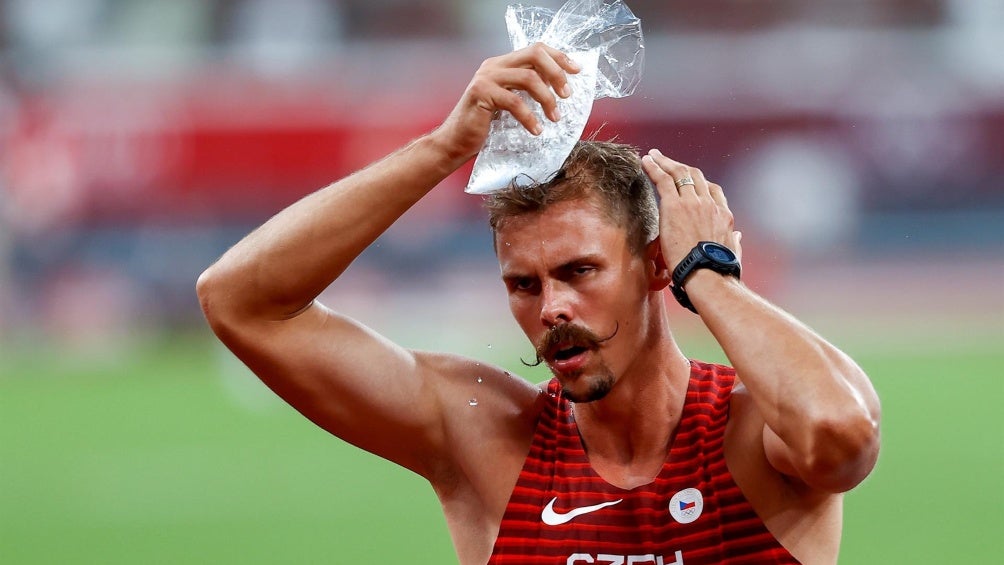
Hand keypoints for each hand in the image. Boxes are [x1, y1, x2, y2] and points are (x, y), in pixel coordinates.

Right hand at [432, 43, 580, 162]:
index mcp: (502, 64)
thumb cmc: (484, 127)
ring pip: (528, 78)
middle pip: (535, 54)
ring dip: (547, 99)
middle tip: (567, 95)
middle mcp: (494, 66)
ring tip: (554, 118)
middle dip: (556, 74)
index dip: (559, 57)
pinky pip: (514, 101)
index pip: (536, 49)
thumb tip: (560, 90)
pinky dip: (530, 117)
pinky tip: (536, 130)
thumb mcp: (510, 104)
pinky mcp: (481, 93)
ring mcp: (486, 78)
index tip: (577, 71)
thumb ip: (527, 92)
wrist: (455, 142)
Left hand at [641, 149, 741, 269]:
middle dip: (680, 166)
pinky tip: (645, 161)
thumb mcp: (733, 253)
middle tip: (667, 161)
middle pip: (695, 176)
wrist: (708, 275)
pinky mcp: (674, 206)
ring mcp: (693, 203)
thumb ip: (734, 242)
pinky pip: (663, 180)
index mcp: (723, 215)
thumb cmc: (718, 272)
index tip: (688, 179)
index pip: (712, 190)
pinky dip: (654, 167)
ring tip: (652, 156)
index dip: (699, 182)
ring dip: (664, 162)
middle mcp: (709, 204)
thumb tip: (737, 236)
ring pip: (678, 174)